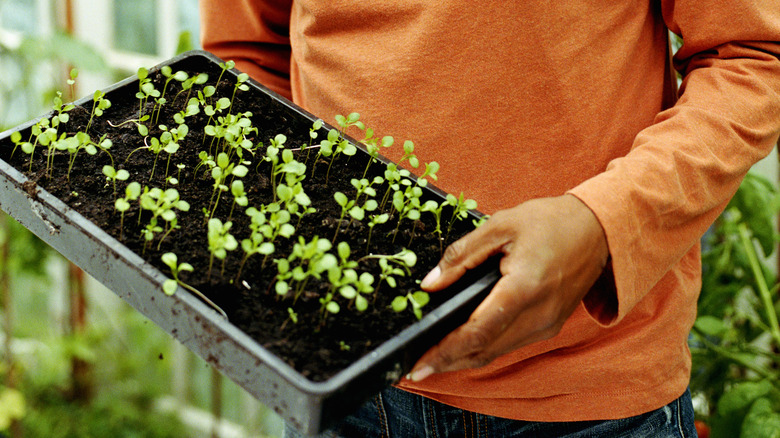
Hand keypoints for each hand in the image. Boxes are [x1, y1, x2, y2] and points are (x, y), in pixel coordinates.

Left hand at [406, 194, 608, 381]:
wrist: (599, 229)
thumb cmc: (551, 222)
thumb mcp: (500, 225)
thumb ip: (462, 256)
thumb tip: (430, 283)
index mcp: (524, 288)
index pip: (477, 332)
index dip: (444, 351)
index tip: (418, 364)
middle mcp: (538, 315)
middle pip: (484, 350)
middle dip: (446, 362)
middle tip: (415, 368)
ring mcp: (546, 325)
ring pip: (495, 352)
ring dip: (463, 359)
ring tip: (432, 360)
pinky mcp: (549, 326)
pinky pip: (509, 345)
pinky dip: (483, 348)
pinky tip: (462, 345)